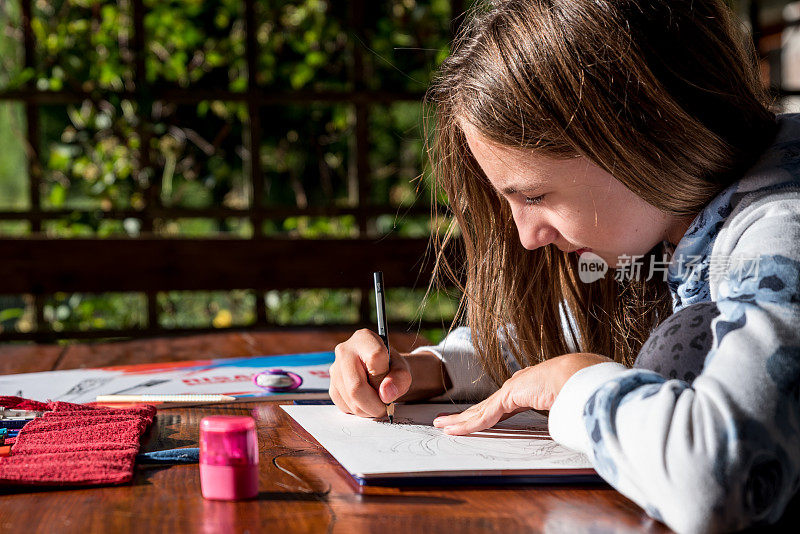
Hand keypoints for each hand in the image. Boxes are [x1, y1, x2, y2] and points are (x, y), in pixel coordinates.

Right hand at [329, 328, 411, 417]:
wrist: (380, 370)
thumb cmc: (390, 367)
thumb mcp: (402, 369)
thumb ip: (400, 379)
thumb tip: (385, 395)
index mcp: (364, 339)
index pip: (375, 358)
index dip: (385, 379)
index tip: (390, 387)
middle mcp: (344, 352)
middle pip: (356, 387)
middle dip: (375, 405)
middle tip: (385, 407)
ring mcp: (335, 370)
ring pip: (351, 401)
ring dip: (368, 410)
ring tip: (377, 402)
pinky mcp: (332, 387)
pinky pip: (345, 407)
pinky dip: (359, 410)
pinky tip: (366, 401)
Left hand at [433, 352, 611, 434]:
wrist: (582, 375)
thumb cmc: (582, 385)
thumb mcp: (568, 402)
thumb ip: (562, 411)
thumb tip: (570, 423)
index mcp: (530, 387)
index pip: (503, 405)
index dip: (487, 413)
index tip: (477, 420)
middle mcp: (517, 386)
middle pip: (485, 406)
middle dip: (465, 416)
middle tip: (447, 422)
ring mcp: (512, 390)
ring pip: (480, 411)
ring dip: (460, 421)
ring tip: (442, 426)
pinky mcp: (510, 396)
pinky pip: (486, 416)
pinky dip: (470, 424)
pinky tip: (456, 430)